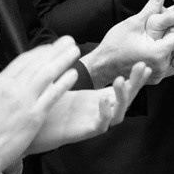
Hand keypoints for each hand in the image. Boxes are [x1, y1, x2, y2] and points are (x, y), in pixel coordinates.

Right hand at [0, 39, 83, 173]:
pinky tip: (73, 74)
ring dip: (63, 60)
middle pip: (38, 63)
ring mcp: (25, 102)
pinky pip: (52, 96)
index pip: (22, 61)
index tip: (50, 47)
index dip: (38, 52)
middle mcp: (14, 89)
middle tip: (68, 40)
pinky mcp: (34, 117)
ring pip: (48, 74)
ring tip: (74, 50)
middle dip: (55, 50)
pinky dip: (63, 83)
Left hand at [28, 68, 146, 150]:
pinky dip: (105, 113)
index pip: (123, 87)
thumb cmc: (46, 104)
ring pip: (118, 113)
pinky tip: (103, 100)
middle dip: (135, 83)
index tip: (142, 63)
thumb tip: (69, 41)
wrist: (31, 126)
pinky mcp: (84, 132)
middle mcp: (100, 110)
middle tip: (142, 66)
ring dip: (122, 97)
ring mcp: (94, 121)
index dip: (134, 77)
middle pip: (127, 98)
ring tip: (119, 81)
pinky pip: (101, 125)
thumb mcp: (60, 80)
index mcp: (98, 98)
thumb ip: (68, 64)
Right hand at [90, 0, 173, 84]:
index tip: (166, 22)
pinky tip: (152, 47)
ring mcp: (158, 75)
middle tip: (159, 29)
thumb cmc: (114, 46)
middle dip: (171, 35)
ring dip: (168, 45)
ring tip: (154, 38)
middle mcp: (161, 68)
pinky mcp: (155, 77)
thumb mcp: (132, 24)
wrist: (102, 66)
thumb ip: (150, 10)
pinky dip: (163, 54)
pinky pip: (167, 64)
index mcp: (157, 54)